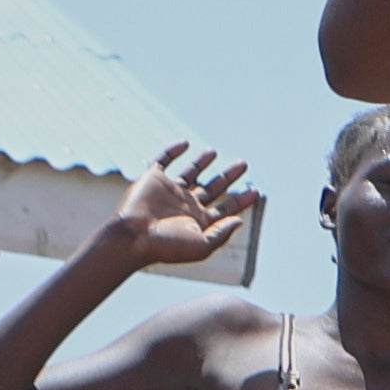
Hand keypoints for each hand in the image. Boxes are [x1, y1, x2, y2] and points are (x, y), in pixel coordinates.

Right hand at [103, 143, 258, 271]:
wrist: (132, 237)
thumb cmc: (166, 246)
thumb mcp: (202, 245)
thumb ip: (222, 233)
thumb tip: (240, 220)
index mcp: (199, 221)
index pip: (226, 209)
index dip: (242, 200)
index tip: (257, 191)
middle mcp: (186, 205)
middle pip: (212, 188)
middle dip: (228, 177)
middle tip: (244, 164)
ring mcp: (169, 191)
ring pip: (190, 173)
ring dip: (202, 162)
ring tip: (214, 152)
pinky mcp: (152, 179)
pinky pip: (163, 160)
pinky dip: (173, 151)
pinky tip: (185, 143)